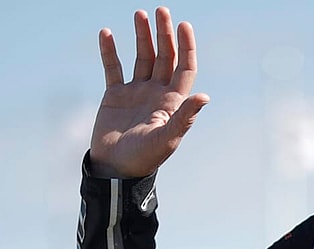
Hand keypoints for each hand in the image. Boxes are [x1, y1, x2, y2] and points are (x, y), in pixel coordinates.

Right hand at [89, 7, 209, 177]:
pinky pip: (113, 68)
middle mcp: (157, 92)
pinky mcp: (115, 95)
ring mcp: (136, 92)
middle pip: (165, 57)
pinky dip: (110, 51)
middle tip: (161, 11)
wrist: (116, 168)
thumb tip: (205, 96)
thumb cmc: (145, 157)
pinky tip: (107, 33)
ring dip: (142, 36)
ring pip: (142, 58)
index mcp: (173, 101)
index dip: (186, 46)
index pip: (184, 67)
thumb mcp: (168, 137)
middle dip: (164, 34)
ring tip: (139, 14)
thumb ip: (185, 116)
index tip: (184, 25)